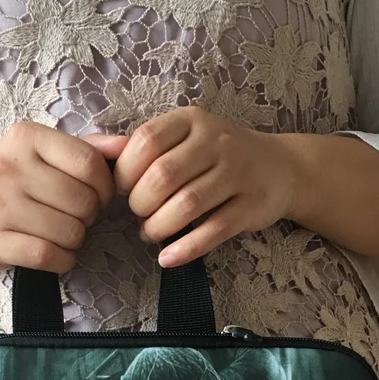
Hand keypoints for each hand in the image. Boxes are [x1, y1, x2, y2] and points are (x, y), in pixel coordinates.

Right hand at [0, 122, 129, 274]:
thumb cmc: (13, 183)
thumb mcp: (45, 155)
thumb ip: (88, 149)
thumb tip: (128, 145)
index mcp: (26, 137)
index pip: (89, 164)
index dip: (104, 187)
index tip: (95, 195)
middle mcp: (9, 167)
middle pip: (84, 201)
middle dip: (89, 216)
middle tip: (74, 216)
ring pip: (71, 232)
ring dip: (76, 240)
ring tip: (60, 232)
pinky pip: (50, 256)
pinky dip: (63, 260)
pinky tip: (55, 252)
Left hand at [85, 106, 297, 265]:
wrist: (281, 168)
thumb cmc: (218, 156)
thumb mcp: (186, 137)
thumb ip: (146, 147)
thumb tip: (97, 154)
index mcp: (191, 120)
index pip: (146, 141)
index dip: (126, 172)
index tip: (123, 190)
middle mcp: (216, 142)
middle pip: (163, 176)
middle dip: (141, 204)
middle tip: (139, 215)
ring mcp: (237, 174)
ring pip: (187, 205)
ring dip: (159, 227)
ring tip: (151, 233)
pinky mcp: (251, 207)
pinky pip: (213, 231)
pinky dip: (185, 249)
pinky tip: (168, 258)